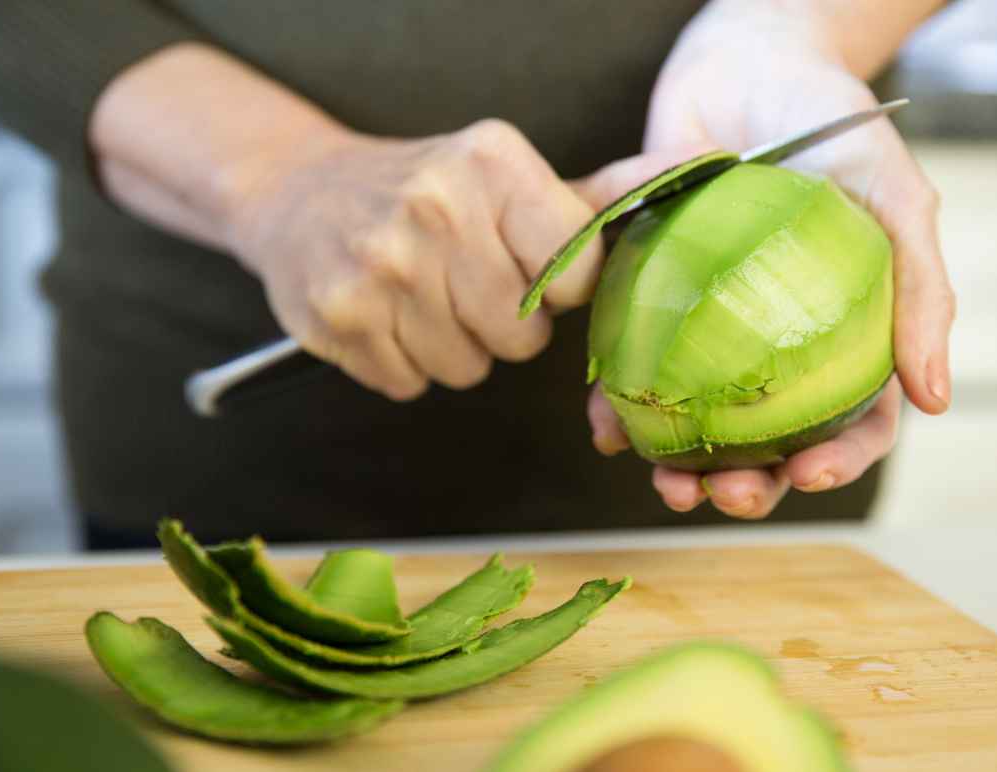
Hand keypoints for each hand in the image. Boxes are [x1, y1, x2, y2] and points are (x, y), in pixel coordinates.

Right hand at [227, 119, 601, 399]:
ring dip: (454, 348)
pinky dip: (403, 362)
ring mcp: (381, 266)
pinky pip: (411, 383)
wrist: (298, 192)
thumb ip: (592, 196)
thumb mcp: (501, 174)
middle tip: (466, 285)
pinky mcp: (340, 317)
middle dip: (505, 326)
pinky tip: (384, 315)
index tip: (528, 269)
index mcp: (492, 163)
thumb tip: (699, 171)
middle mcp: (435, 207)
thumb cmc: (421, 190)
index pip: (575, 274)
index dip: (557, 289)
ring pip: (468, 368)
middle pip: (523, 335)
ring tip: (422, 297)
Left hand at [580, 3, 955, 517]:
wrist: (743, 62)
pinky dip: (616, 402)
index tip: (807, 475)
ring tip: (663, 480)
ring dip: (681, 464)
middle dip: (751, 482)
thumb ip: (919, 287)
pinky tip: (604, 424)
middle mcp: (773, 341)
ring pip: (698, 419)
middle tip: (725, 494)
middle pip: (770, 437)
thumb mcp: (892, 194)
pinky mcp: (649, 302)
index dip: (839, 460)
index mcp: (843, 332)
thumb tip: (937, 400)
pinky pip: (631, 364)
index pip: (853, 418)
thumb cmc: (830, 123)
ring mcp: (708, 327)